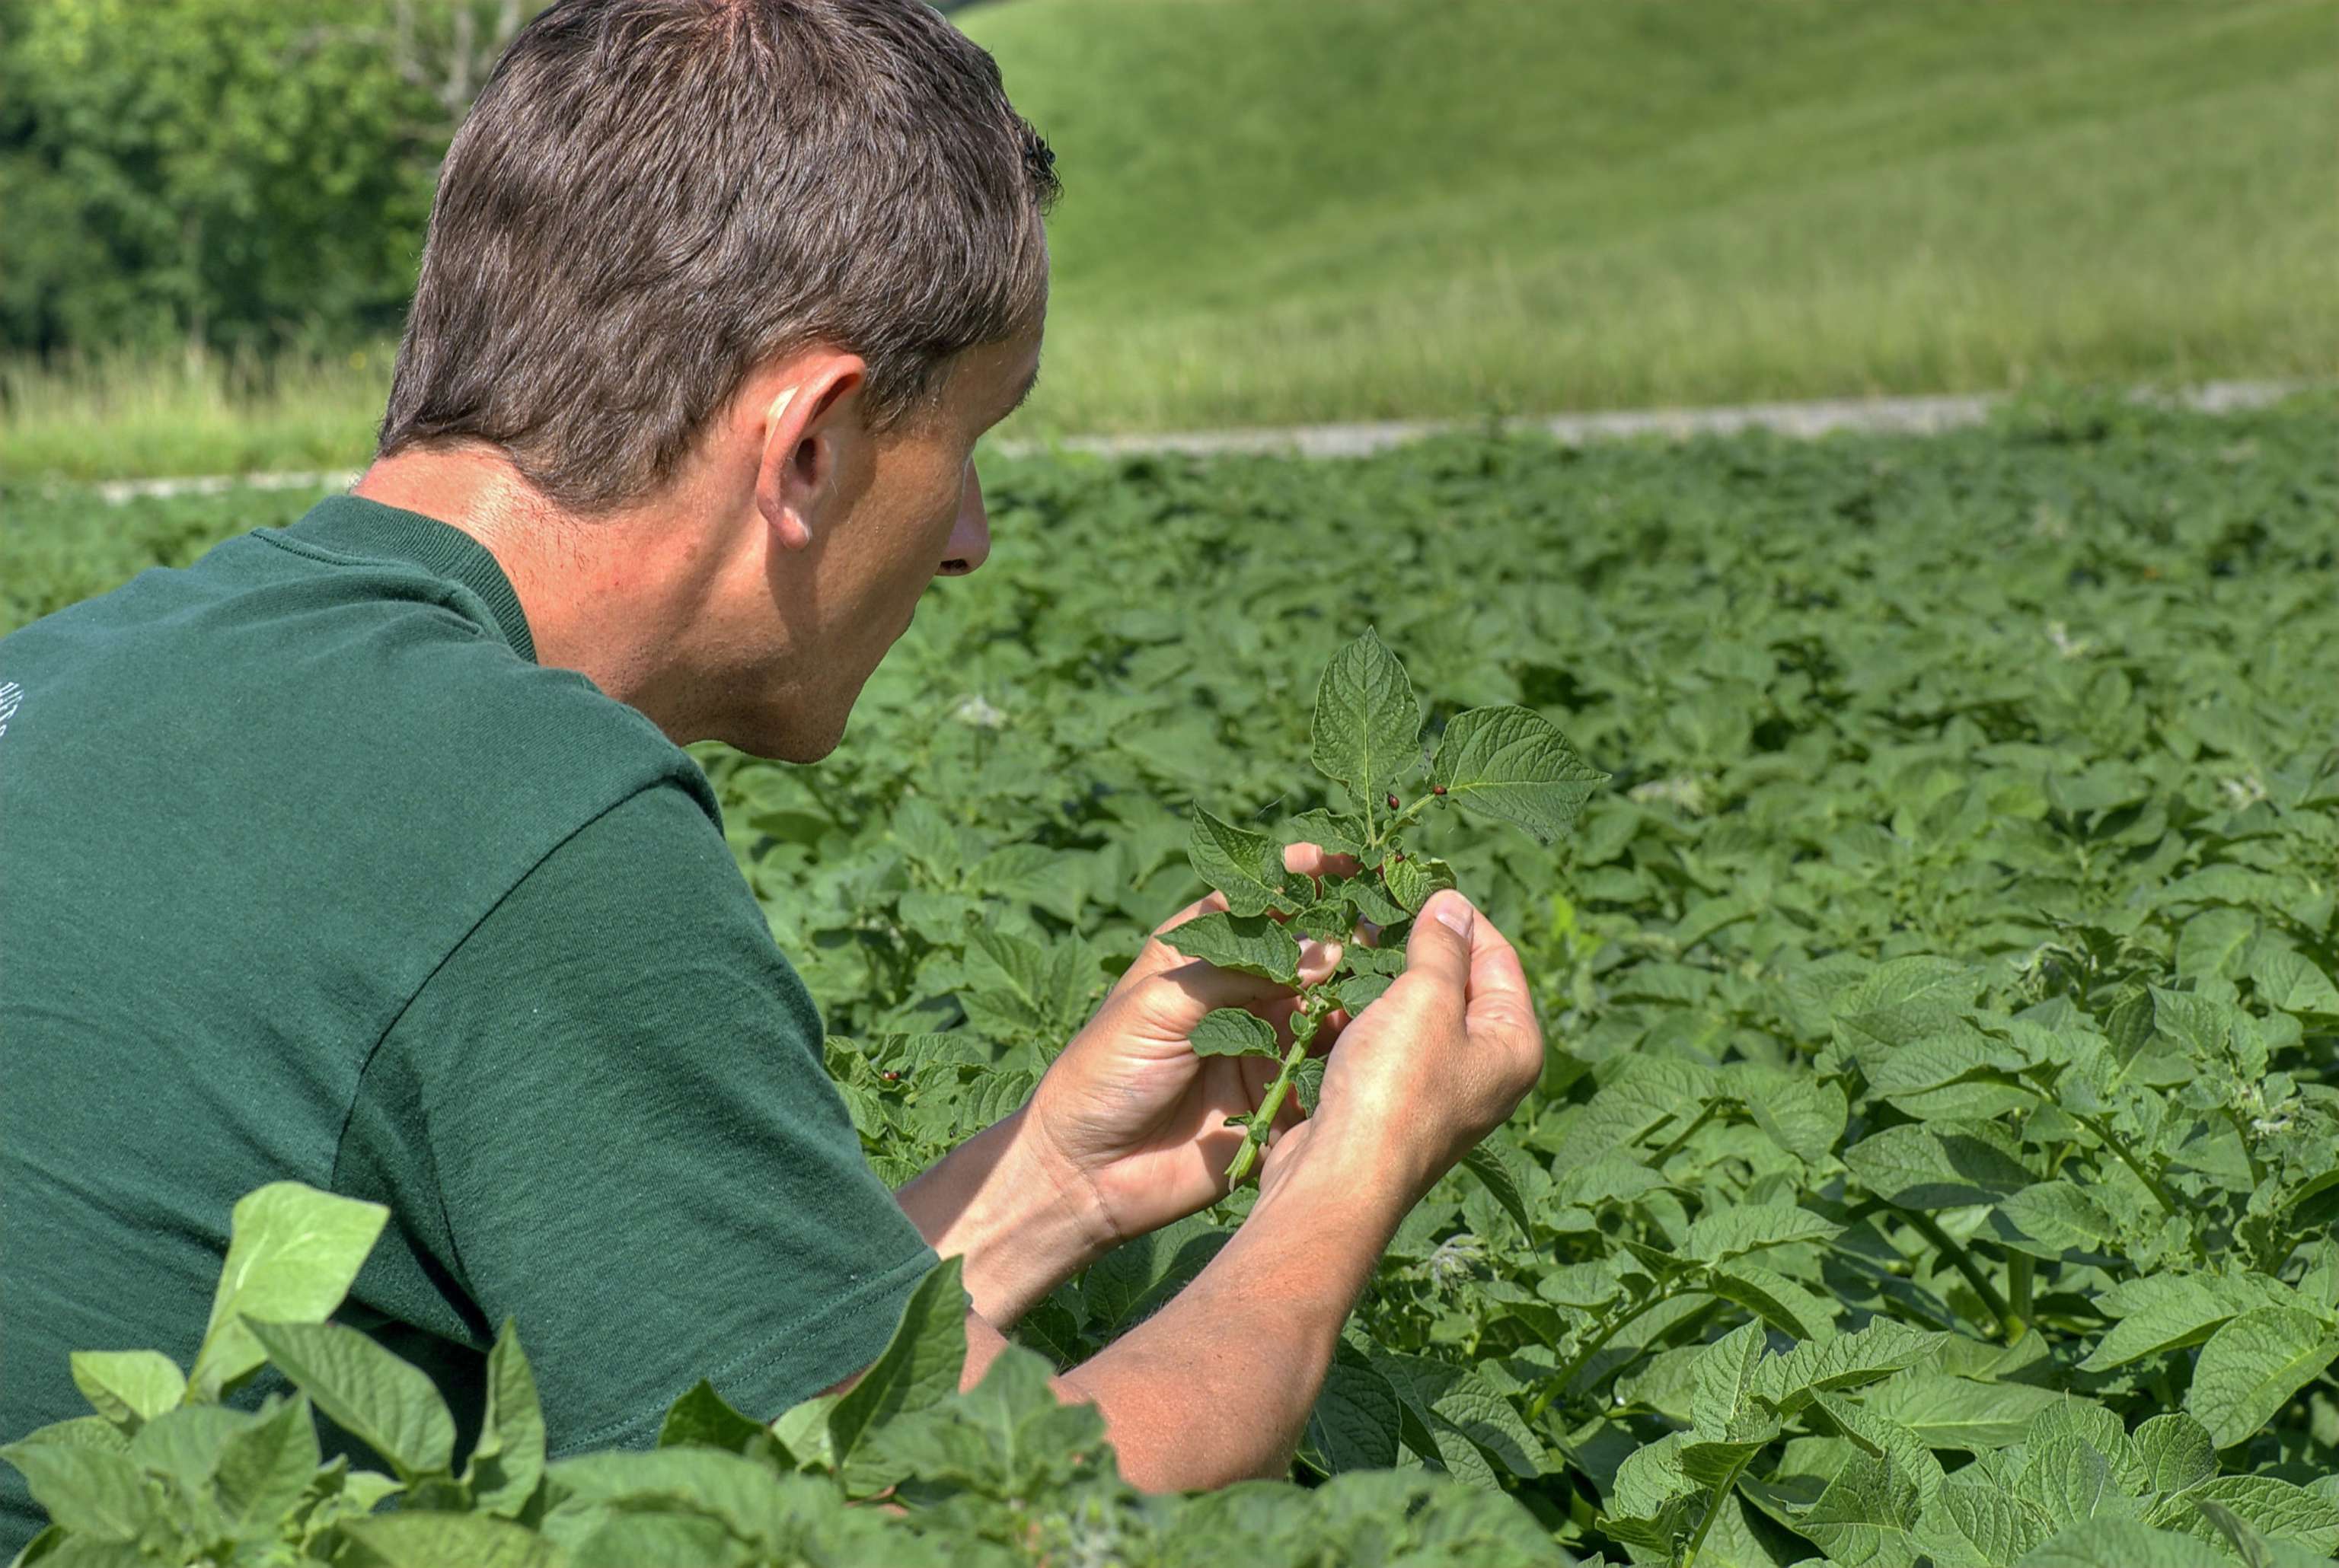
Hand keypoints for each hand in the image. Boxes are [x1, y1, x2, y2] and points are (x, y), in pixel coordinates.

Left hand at [1021, 845, 1354, 1243]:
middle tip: (1380, 927)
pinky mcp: (1275, 1093)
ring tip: (1385, 980)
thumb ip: (1239, 971)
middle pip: (1300, 950)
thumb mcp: (1161, 1003)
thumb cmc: (1106, 1072)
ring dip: (1351, 991)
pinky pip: (1323, 1064)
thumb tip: (1324, 948)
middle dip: (1340, 933)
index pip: (1254, 901)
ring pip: (1321, 1004)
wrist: (1088, 1173)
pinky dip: (1349, 1049)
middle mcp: (1235, 992)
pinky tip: (1374, 1035)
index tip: (1342, 859)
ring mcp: (1258, 1041)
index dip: (1295, 876)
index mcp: (1198, 954)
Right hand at [1257, 888, 1542, 1210]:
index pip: (1498, 957)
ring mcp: (1442, 1091)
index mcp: (1515, 1045)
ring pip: (1417, 1013)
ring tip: (1350, 943)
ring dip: (1385, 979)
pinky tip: (1332, 993)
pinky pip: (1387, 1043)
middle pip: (1459, 984)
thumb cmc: (1395, 1087)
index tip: (1415, 884)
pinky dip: (1364, 1016)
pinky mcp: (1396, 1104)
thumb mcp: (1425, 1000)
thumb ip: (1441, 947)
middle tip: (1376, 909)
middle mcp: (1488, 1070)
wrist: (1340, 1178)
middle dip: (1418, 945)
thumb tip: (1451, 901)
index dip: (1459, 916)